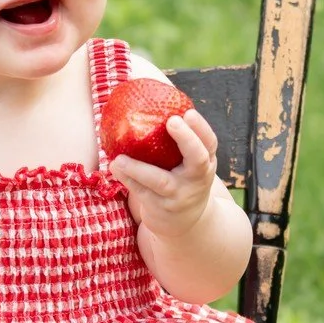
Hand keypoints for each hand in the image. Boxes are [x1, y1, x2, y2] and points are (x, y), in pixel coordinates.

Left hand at [109, 109, 218, 237]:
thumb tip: (143, 98)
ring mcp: (180, 196)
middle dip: (187, 139)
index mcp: (205, 162)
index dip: (200, 127)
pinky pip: (142, 192)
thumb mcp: (188, 164)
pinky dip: (127, 179)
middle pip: (198, 159)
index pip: (209, 143)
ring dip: (139, 169)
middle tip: (172, 121)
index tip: (187, 112)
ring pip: (161, 181)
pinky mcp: (162, 209)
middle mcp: (197, 179)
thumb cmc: (180, 180)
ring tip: (118, 159)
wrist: (185, 224)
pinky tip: (114, 168)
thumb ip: (175, 141)